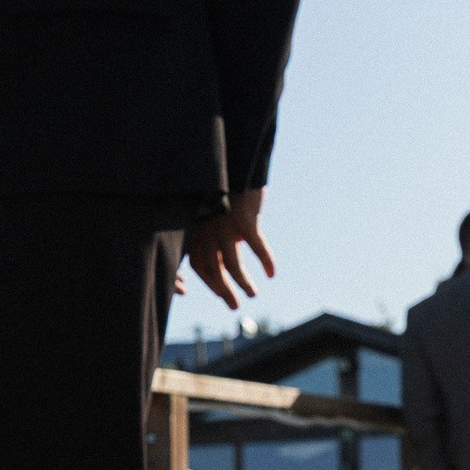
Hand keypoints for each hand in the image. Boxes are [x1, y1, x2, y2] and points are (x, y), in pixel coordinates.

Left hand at [185, 187, 274, 311]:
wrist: (237, 163)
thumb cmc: (228, 188)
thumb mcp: (216, 211)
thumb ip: (216, 232)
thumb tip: (228, 258)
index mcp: (199, 229)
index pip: (198, 265)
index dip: (209, 282)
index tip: (221, 293)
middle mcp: (208, 230)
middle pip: (213, 270)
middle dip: (224, 291)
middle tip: (235, 306)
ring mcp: (225, 226)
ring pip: (231, 265)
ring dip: (242, 284)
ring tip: (253, 294)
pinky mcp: (245, 221)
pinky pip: (256, 248)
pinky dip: (265, 261)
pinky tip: (271, 273)